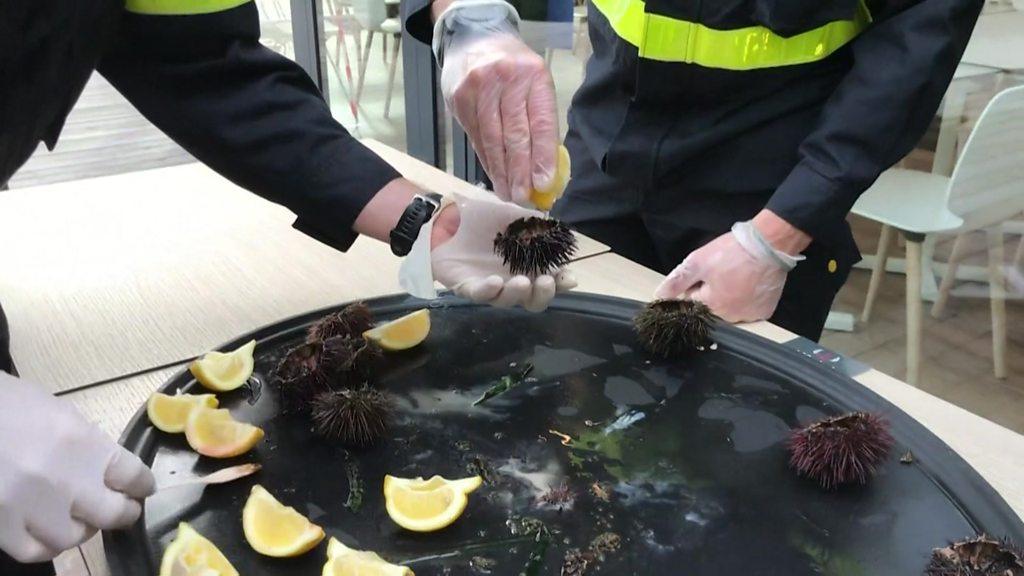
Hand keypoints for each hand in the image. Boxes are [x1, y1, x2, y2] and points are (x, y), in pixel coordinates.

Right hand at [0, 372, 153, 562]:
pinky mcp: (1, 527)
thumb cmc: (8, 405)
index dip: (142, 485)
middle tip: (123, 509)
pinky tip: (47, 533)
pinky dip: (46, 544)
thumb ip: (87, 444)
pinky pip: (35, 550)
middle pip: (112, 512)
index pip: (132, 475)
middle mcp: (63, 480)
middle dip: (123, 511)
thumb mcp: (59, 413)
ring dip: (81, 528)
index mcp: (82, 443)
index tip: (143, 489)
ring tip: (78, 519)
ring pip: (74, 537)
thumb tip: (105, 468)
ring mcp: (31, 508)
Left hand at [430, 194, 575, 310]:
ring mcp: (491, 286)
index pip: (550, 279)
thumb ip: (534, 222)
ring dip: (517, 293)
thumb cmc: (482, 218)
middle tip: (545, 282)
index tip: (568, 279)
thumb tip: (556, 228)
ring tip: (521, 282)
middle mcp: (512, 279)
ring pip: (508, 301)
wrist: (448, 217)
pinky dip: (489, 290)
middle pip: (533, 300)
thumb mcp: (511, 214)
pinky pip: (481, 295)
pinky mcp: (469, 288)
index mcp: (527, 264)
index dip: (561, 282)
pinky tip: (494, 281)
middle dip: (543, 294)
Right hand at [441, 33, 557, 205]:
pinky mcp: (460, 99)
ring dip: (501, 173)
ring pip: (492, 140)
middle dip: (520, 172)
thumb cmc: (513, 68)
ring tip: (509, 194)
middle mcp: (506, 80)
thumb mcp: (535, 81)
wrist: (475, 38)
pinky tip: (494, 176)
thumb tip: (545, 167)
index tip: (544, 184)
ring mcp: (479, 89)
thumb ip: (541, 118)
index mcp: (534, 76)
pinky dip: (486, 161)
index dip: (542, 156)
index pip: (541, 123)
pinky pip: (476, 138)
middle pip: (515, 135)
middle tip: (524, 197)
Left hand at [653, 218, 805, 322]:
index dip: (695, 287)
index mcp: (711, 307)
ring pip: (730, 309)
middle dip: (711, 293)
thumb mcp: (698, 262)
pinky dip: (746, 299)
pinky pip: (748, 309)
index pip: (691, 303)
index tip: (704, 274)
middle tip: (722, 272)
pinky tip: (748, 283)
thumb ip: (677, 281)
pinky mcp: (764, 311)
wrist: (770, 244)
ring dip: (729, 297)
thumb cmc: (732, 251)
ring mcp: (750, 316)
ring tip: (736, 276)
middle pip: (711, 309)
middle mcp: (730, 318)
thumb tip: (659, 296)